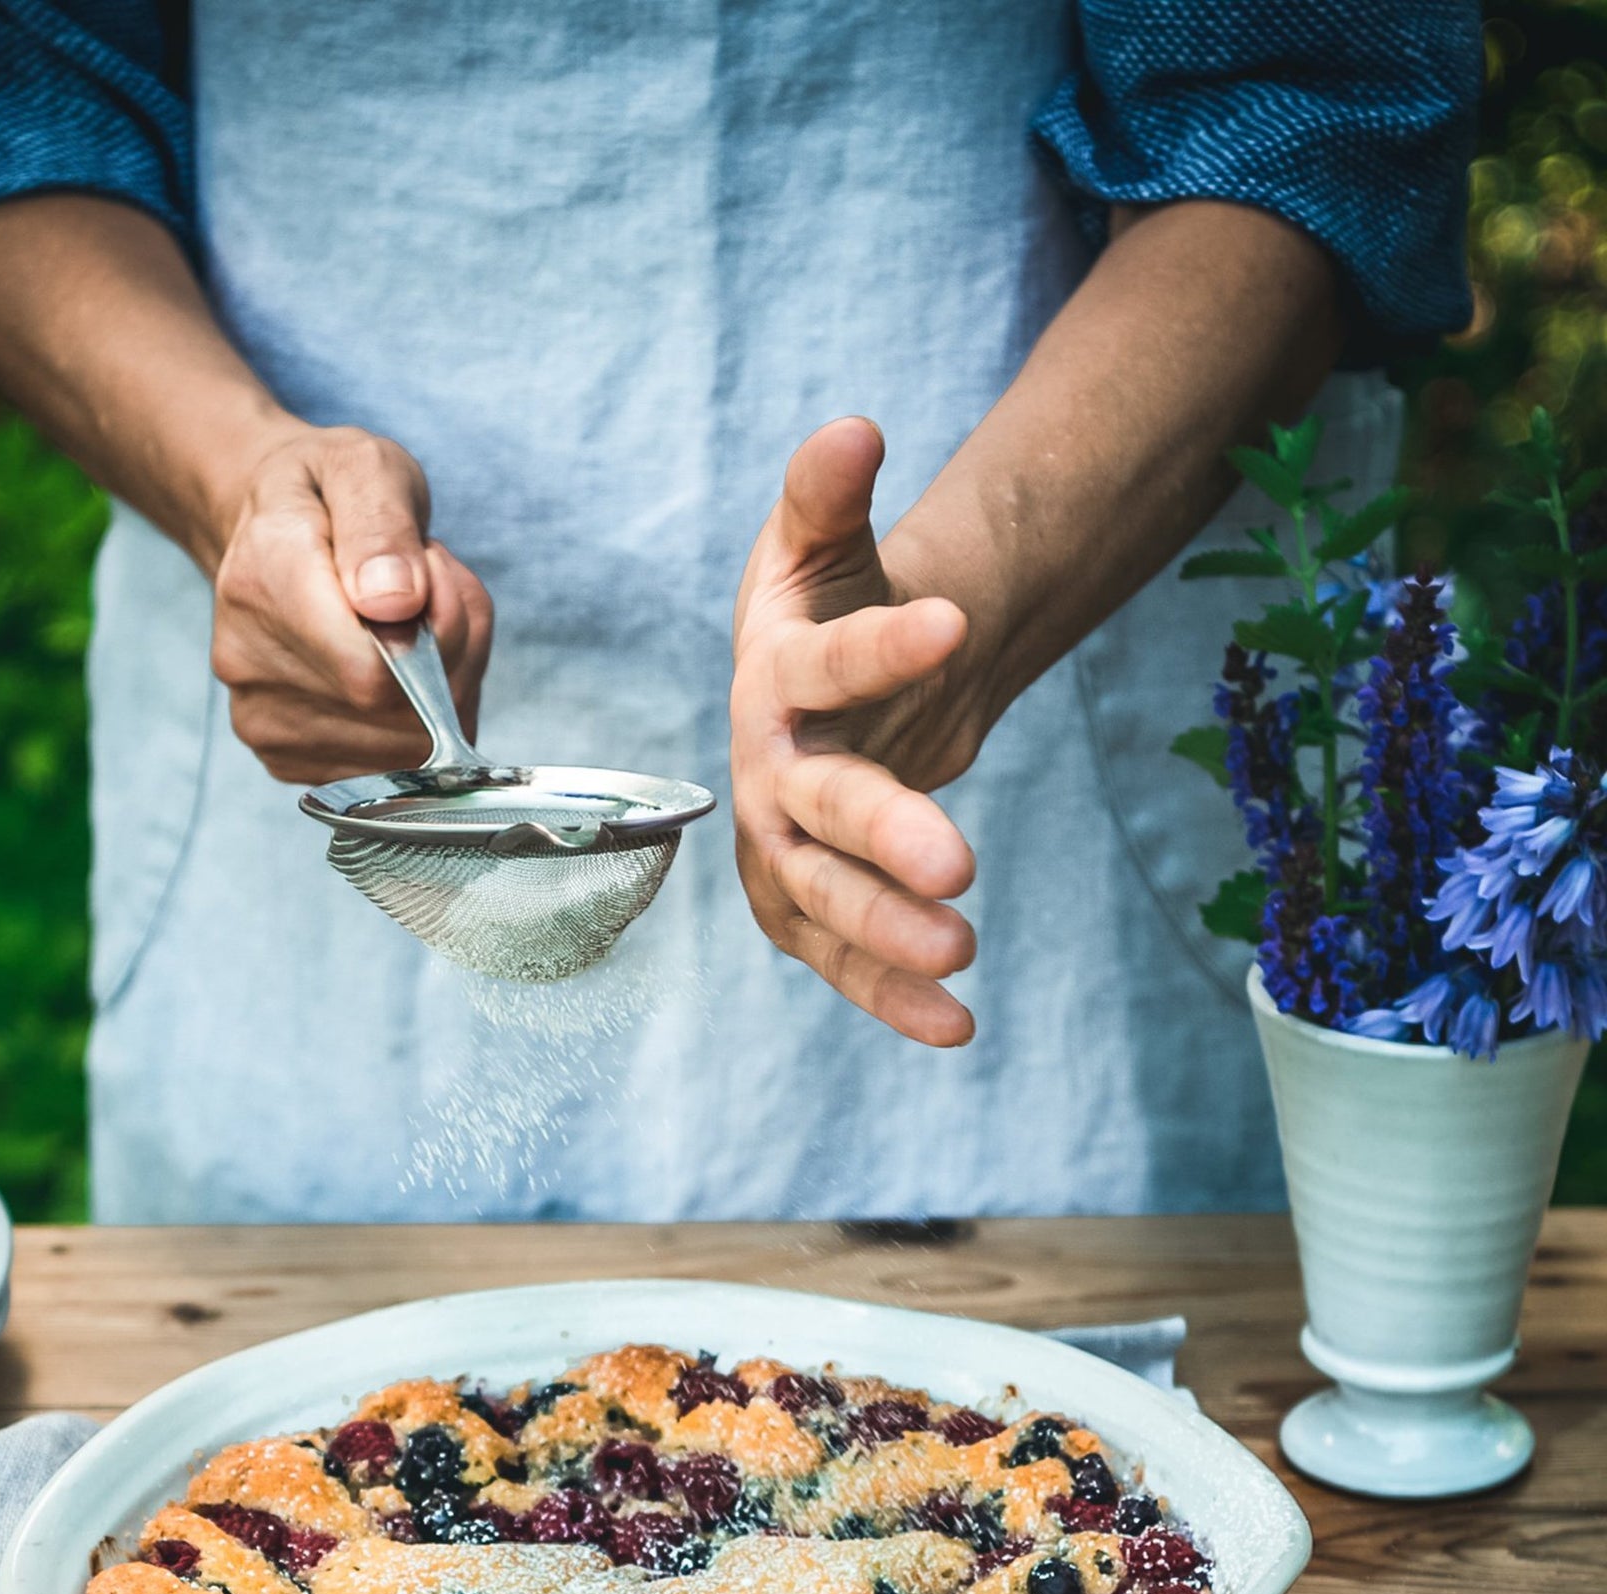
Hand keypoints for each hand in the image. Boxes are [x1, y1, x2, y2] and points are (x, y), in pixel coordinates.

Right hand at [208, 424, 492, 781]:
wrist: (266, 531)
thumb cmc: (325, 496)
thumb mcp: (363, 468)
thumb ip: (384, 526)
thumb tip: (396, 603)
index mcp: (263, 577)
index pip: (373, 669)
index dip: (435, 633)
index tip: (429, 573)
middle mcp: (247, 660)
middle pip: (400, 711)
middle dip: (446, 654)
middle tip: (427, 592)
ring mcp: (262, 719)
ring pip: (406, 744)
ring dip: (439, 686)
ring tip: (408, 624)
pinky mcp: (284, 759)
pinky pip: (390, 765)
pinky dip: (416, 720)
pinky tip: (392, 668)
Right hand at [731, 418, 980, 1045]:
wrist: (818, 698)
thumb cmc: (823, 612)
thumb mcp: (824, 547)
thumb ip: (830, 495)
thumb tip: (855, 429)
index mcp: (771, 678)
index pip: (822, 665)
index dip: (883, 648)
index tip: (954, 620)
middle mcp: (764, 772)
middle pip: (814, 811)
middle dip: (883, 837)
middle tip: (959, 865)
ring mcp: (782, 850)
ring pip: (824, 902)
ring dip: (887, 938)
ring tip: (966, 954)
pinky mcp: (808, 910)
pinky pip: (846, 962)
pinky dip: (894, 998)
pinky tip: (960, 1027)